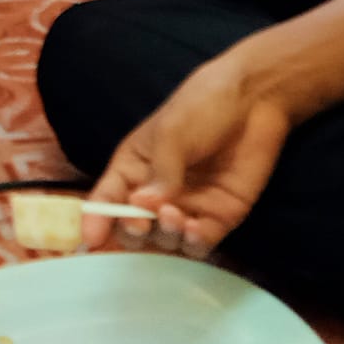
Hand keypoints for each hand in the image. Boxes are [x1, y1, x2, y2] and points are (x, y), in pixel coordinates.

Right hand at [82, 49, 290, 256]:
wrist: (254, 100)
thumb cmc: (202, 106)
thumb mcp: (172, 131)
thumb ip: (160, 172)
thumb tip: (145, 206)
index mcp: (134, 167)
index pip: (108, 198)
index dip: (96, 219)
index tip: (90, 238)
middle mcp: (156, 192)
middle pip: (133, 227)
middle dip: (131, 232)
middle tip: (140, 223)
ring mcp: (187, 207)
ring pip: (165, 239)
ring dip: (164, 234)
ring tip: (173, 215)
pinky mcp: (218, 217)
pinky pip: (199, 242)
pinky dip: (193, 243)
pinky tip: (194, 229)